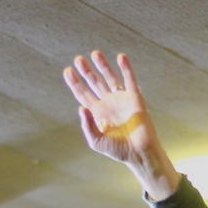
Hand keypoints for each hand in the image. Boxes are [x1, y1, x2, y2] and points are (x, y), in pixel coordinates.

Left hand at [62, 51, 178, 198]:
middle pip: (94, 82)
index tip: (68, 71)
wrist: (139, 153)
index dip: (75, 83)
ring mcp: (121, 99)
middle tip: (78, 59)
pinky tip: (121, 57)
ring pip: (110, 78)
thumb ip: (87, 126)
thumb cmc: (118, 150)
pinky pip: (130, 80)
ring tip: (95, 53)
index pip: (83, 94)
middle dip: (86, 71)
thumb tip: (80, 107)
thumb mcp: (96, 141)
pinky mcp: (135, 99)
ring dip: (103, 66)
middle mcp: (108, 103)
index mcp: (97, 113)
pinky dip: (126, 68)